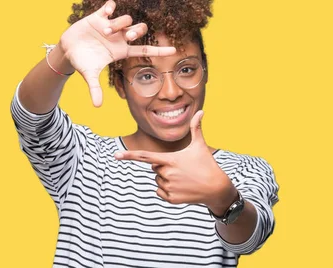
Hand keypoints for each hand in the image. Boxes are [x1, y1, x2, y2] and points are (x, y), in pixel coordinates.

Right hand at [59, 0, 175, 106]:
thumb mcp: (89, 75)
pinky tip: (108, 9)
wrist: (68, 50)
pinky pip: (109, 7)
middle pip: (139, 30)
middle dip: (136, 31)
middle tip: (127, 36)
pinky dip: (110, 7)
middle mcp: (120, 38)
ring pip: (126, 19)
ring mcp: (110, 26)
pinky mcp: (98, 17)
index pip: (145, 50)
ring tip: (105, 31)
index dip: (159, 50)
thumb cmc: (83, 62)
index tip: (174, 51)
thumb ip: (95, 89)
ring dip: (118, 24)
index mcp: (122, 51)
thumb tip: (97, 106)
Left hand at [114, 111, 236, 213]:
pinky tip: (182, 188)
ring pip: (157, 180)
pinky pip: (160, 192)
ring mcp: (168, 187)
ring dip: (167, 179)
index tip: (116, 156)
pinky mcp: (171, 199)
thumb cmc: (207, 164)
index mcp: (170, 160)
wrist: (216, 188)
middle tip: (181, 168)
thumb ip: (196, 128)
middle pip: (155, 168)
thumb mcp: (200, 146)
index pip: (146, 156)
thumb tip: (201, 111)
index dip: (130, 155)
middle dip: (164, 167)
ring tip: (184, 179)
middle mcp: (167, 174)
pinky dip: (168, 191)